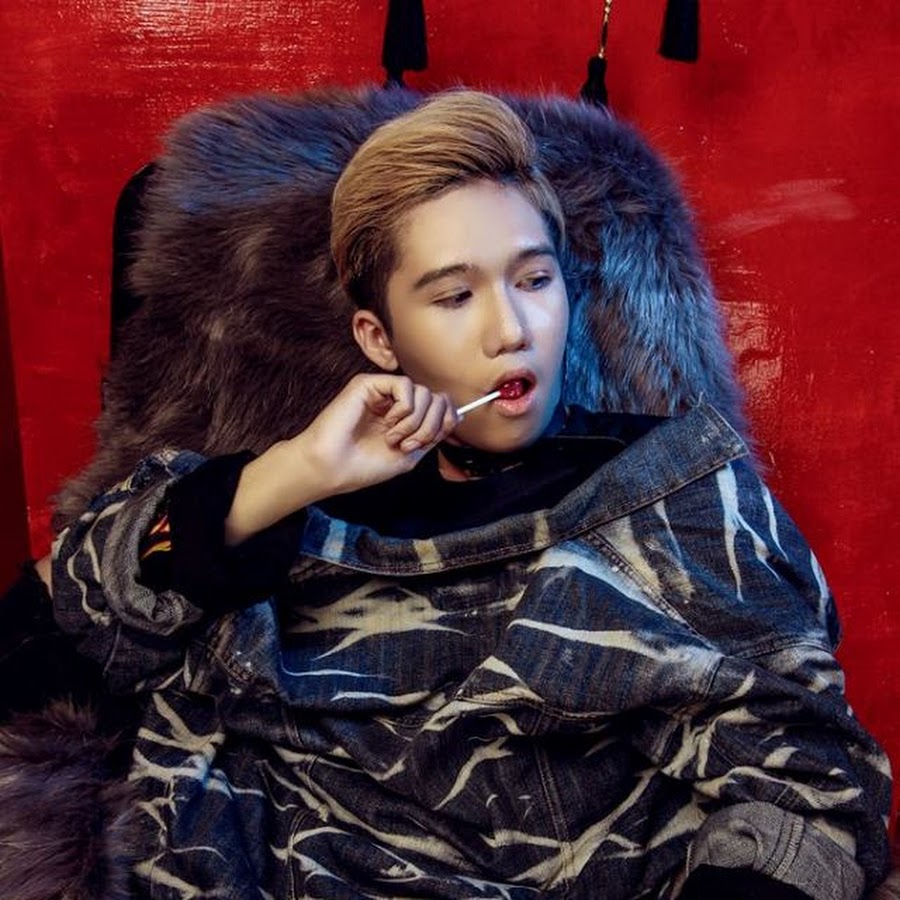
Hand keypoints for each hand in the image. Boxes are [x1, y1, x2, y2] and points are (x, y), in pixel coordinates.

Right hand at [300, 373, 458, 494]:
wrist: (332, 468)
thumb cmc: (363, 466)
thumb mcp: (409, 455)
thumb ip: (432, 435)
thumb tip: (456, 415)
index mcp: (405, 418)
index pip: (440, 405)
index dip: (445, 421)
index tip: (429, 442)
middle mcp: (395, 402)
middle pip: (436, 398)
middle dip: (430, 426)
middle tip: (409, 445)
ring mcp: (382, 392)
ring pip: (423, 392)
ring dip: (415, 422)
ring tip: (395, 438)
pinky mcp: (369, 384)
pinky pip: (405, 386)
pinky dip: (404, 410)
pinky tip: (388, 423)